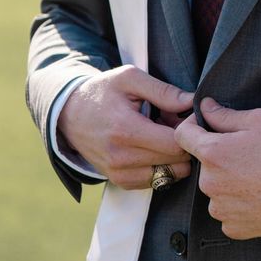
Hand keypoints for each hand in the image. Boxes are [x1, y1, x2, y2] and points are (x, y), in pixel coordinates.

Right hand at [60, 67, 194, 190]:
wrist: (69, 114)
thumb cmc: (102, 92)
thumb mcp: (130, 79)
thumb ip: (163, 90)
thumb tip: (191, 102)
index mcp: (126, 130)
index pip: (175, 144)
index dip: (189, 131)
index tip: (187, 117)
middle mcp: (122, 158)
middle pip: (176, 161)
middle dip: (184, 143)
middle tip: (175, 124)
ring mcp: (119, 173)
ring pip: (169, 175)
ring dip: (174, 157)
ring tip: (163, 136)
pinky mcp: (119, 181)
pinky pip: (156, 182)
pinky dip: (163, 167)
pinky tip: (154, 148)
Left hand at [173, 99, 260, 239]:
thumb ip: (225, 114)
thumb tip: (204, 108)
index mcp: (213, 153)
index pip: (182, 135)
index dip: (194, 125)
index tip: (210, 125)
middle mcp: (210, 184)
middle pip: (203, 164)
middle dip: (220, 155)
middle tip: (251, 153)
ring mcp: (221, 210)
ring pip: (216, 189)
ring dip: (229, 181)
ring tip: (260, 176)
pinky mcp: (234, 229)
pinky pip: (228, 211)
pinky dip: (239, 204)